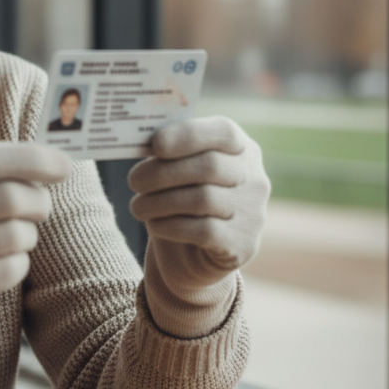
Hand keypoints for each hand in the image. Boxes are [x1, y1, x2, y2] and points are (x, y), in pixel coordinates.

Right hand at [0, 142, 71, 357]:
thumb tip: (52, 162)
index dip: (35, 160)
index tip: (64, 166)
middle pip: (15, 198)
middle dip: (39, 201)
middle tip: (38, 206)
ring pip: (21, 235)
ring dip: (26, 235)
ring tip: (8, 237)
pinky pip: (15, 268)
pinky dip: (17, 263)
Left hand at [128, 116, 269, 338]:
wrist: (192, 256)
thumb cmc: (181, 201)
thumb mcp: (179, 171)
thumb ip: (170, 153)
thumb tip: (142, 139)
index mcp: (241, 149)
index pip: (224, 132)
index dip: (189, 135)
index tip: (156, 144)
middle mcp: (254, 179)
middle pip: (210, 166)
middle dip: (163, 172)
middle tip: (134, 181)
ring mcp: (253, 213)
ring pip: (203, 199)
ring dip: (160, 202)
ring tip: (137, 206)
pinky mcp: (243, 245)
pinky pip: (203, 231)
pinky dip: (170, 226)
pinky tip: (154, 225)